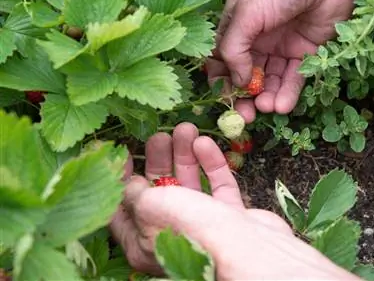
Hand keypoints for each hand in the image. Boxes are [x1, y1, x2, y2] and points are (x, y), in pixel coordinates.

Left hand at [109, 123, 361, 279]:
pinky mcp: (230, 217)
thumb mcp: (152, 206)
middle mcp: (172, 235)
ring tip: (185, 128)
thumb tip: (130, 183)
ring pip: (189, 185)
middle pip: (159, 192)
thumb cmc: (193, 229)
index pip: (124, 208)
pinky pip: (217, 186)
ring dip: (185, 155)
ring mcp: (203, 226)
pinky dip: (211, 164)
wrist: (250, 248)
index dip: (120, 178)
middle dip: (159, 160)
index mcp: (145, 243)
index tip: (122, 152)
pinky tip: (205, 142)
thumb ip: (135, 192)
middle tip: (159, 135)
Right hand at [209, 0, 373, 122]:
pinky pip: (294, 79)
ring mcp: (282, 47)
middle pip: (246, 74)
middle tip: (245, 115)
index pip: (223, 59)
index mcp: (238, 25)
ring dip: (266, 97)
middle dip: (244, 96)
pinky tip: (282, 105)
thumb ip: (233, 48)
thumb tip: (236, 80)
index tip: (223, 99)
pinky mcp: (305, 53)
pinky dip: (287, 93)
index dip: (221, 81)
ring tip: (266, 108)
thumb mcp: (247, 13)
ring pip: (269, 80)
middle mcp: (258, 38)